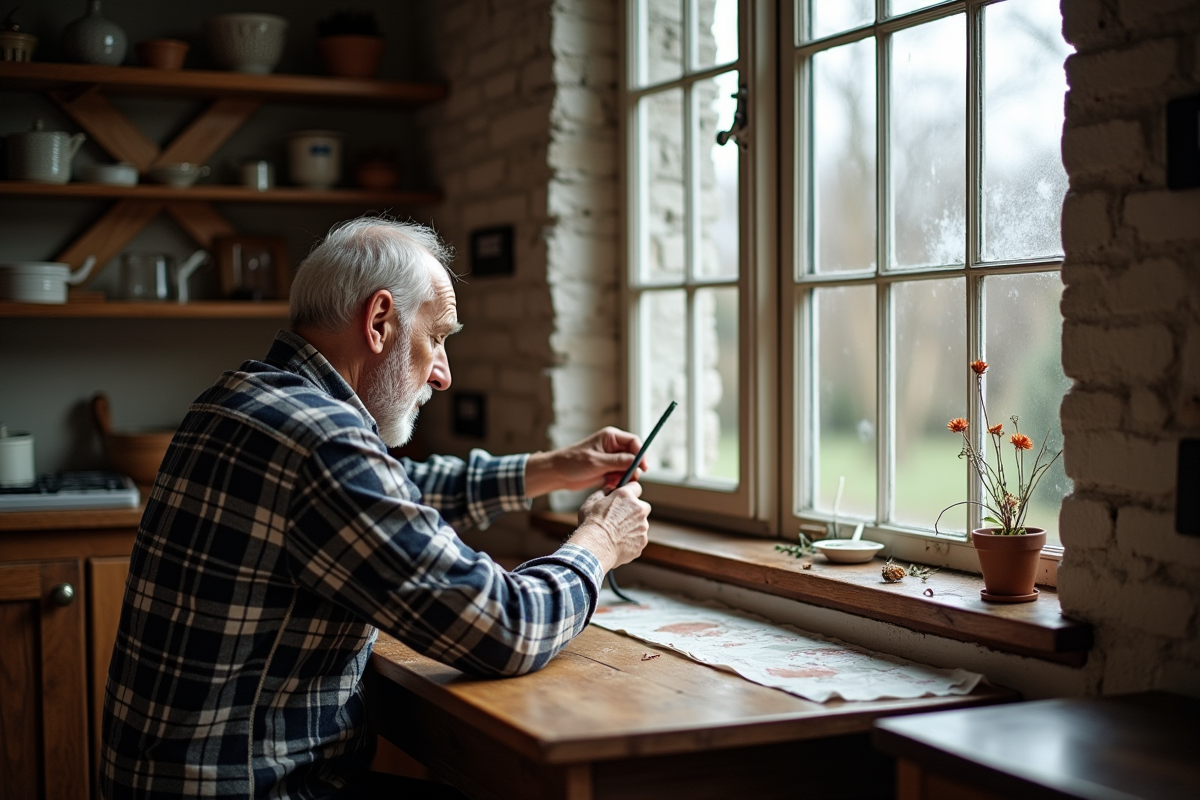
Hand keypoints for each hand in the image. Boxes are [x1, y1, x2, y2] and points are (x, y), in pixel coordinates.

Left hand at [525, 427, 647, 497]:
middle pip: (633, 455)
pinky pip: (620, 475)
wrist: (558, 473)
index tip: (643, 468)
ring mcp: (611, 458)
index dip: (641, 454)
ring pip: (628, 467)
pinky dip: (618, 481)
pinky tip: (609, 485)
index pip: (634, 442)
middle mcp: (613, 446)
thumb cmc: (573, 462)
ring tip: (614, 482)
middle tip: (629, 480)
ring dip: (625, 476)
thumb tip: (637, 462)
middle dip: (633, 468)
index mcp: (611, 437)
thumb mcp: (597, 462)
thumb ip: (619, 461)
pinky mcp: (607, 469)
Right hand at [570, 482, 650, 570]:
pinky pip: (639, 539)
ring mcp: (643, 526)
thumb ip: (604, 492)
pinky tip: (619, 543)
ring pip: (641, 525)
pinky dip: (631, 541)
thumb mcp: (592, 502)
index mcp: (626, 496)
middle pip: (642, 507)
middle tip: (619, 519)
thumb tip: (610, 489)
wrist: (595, 547)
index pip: (636, 487)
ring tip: (616, 534)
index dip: (630, 492)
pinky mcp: (642, 541)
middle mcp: (638, 509)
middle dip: (634, 511)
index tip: (625, 498)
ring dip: (632, 527)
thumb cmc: (591, 524)